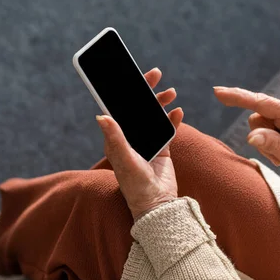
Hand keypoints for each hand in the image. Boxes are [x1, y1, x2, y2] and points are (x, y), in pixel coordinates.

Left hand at [97, 68, 183, 219]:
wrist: (157, 205)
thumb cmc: (135, 185)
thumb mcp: (124, 159)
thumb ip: (115, 137)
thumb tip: (101, 115)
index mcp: (117, 138)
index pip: (119, 108)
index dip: (125, 90)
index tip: (134, 75)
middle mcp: (131, 137)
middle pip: (138, 107)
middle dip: (146, 90)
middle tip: (156, 74)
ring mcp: (147, 142)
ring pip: (153, 114)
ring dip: (161, 102)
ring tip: (171, 93)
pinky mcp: (162, 148)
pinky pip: (168, 127)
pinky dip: (172, 118)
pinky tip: (178, 112)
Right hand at [213, 87, 279, 183]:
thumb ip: (272, 145)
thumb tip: (250, 136)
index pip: (262, 104)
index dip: (238, 98)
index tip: (217, 92)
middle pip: (258, 118)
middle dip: (262, 137)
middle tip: (279, 157)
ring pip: (260, 120)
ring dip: (267, 139)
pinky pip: (268, 120)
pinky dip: (272, 134)